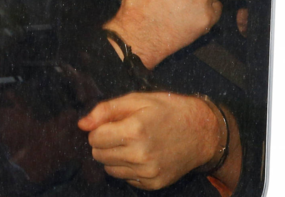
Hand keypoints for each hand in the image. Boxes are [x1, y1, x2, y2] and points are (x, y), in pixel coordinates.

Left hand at [78, 92, 222, 189]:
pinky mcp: (153, 183)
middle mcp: (140, 155)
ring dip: (114, 156)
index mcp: (134, 130)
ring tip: (132, 143)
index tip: (112, 123)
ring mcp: (147, 172)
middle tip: (122, 132)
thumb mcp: (138, 99)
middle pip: (98, 155)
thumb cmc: (169, 110)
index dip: (99, 128)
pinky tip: (142, 155)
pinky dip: (128, 167)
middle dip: (104, 143)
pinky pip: (125, 178)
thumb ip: (106, 110)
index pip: (94, 138)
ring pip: (109, 169)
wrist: (202, 132)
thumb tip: (82, 124)